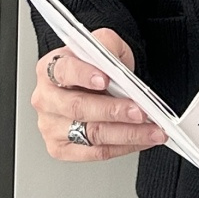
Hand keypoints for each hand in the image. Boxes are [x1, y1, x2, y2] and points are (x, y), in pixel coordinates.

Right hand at [31, 29, 166, 161]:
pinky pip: (97, 152)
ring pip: (91, 134)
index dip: (84, 75)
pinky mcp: (62, 148)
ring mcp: (51, 126)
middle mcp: (46, 99)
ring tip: (152, 129)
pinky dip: (125, 146)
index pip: (64, 70)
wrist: (97, 85)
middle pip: (78, 108)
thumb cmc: (96, 68)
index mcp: (49, 68)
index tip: (105, 79)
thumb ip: (108, 46)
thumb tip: (114, 62)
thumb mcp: (104, 45)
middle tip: (140, 111)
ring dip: (128, 133)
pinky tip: (142, 139)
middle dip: (114, 111)